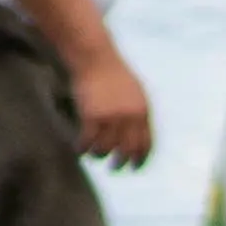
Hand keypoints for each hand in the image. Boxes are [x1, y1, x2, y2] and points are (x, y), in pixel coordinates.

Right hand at [69, 49, 157, 168]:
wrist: (95, 58)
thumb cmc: (112, 74)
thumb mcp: (134, 92)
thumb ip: (137, 112)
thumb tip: (136, 135)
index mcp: (142, 110)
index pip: (146, 143)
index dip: (141, 158)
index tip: (134, 168)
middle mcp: (129, 116)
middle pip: (128, 149)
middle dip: (121, 163)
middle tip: (114, 168)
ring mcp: (111, 116)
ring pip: (106, 148)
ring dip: (99, 155)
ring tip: (93, 154)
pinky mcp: (92, 115)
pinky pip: (88, 141)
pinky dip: (83, 148)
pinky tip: (79, 149)